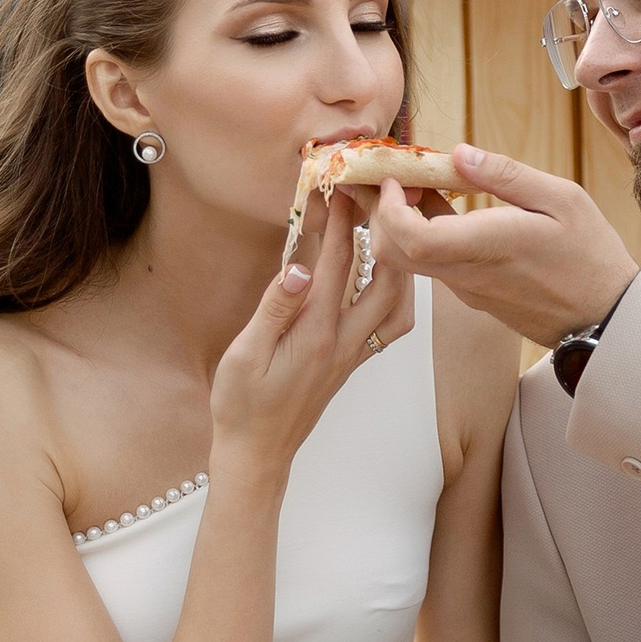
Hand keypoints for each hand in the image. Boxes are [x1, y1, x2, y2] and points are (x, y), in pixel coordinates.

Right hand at [211, 192, 413, 484]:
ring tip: (390, 234)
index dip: (341, 222)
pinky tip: (381, 277)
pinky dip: (394, 294)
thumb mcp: (244, 356)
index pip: (337, 266)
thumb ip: (273, 310)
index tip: (342, 187)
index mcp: (316, 335)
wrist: (258, 454)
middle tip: (376, 202)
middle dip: (384, 235)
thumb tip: (299, 269)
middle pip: (383, 279)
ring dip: (399, 265)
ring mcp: (352, 355)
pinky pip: (389, 325)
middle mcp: (344, 343)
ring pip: (398, 304)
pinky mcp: (350, 364)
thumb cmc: (242, 407)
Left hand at [371, 143, 638, 344]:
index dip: (389, 208)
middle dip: (379, 213)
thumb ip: (505, 175)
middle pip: (392, 253)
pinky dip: (422, 237)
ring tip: (421, 187)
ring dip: (399, 224)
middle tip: (396, 178)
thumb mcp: (561, 198)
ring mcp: (466, 290)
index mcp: (486, 246)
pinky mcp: (472, 297)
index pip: (410, 238)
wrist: (604, 317)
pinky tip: (444, 210)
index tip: (396, 178)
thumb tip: (458, 154)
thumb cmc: (590, 255)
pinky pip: (431, 266)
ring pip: (407, 261)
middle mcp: (466, 274)